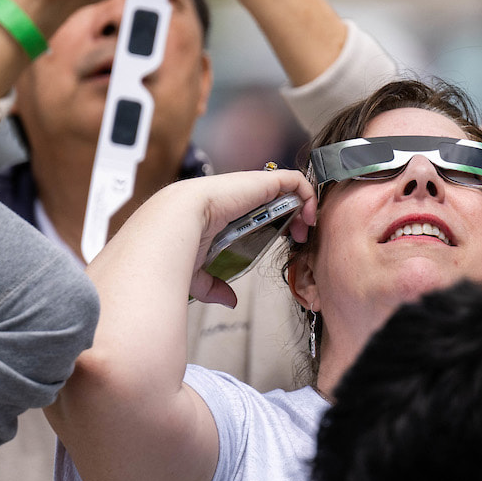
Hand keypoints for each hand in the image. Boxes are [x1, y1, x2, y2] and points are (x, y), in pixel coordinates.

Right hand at [166, 167, 316, 309]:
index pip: (257, 209)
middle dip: (295, 216)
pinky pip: (294, 179)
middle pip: (277, 197)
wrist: (174, 224)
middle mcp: (240, 195)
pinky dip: (307, 194)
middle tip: (299, 238)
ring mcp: (251, 187)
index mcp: (225, 210)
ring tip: (306, 229)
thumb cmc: (177, 244)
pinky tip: (308, 217)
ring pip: (288, 186)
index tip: (284, 242)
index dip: (276, 223)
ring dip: (304, 205)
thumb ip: (213, 286)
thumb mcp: (197, 272)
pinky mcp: (262, 181)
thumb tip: (228, 301)